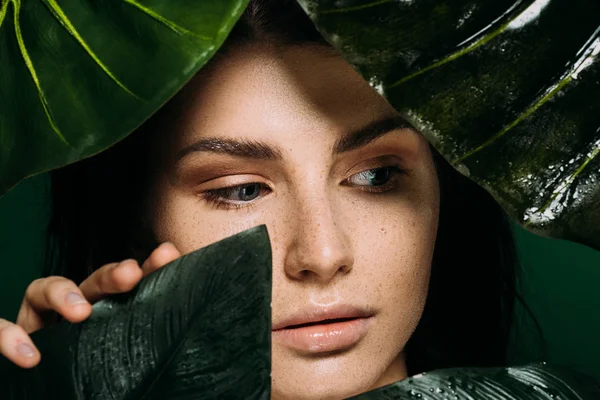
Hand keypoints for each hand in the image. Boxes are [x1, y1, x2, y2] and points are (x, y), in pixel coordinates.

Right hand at [0, 242, 179, 368]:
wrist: (42, 393)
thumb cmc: (86, 379)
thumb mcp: (115, 359)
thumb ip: (138, 343)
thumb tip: (182, 342)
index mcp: (104, 314)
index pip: (125, 285)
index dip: (146, 269)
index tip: (167, 255)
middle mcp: (70, 311)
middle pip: (91, 283)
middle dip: (110, 275)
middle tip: (130, 273)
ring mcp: (37, 322)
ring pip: (42, 290)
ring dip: (61, 293)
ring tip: (79, 313)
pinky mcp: (10, 338)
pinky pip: (0, 330)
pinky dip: (8, 338)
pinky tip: (29, 355)